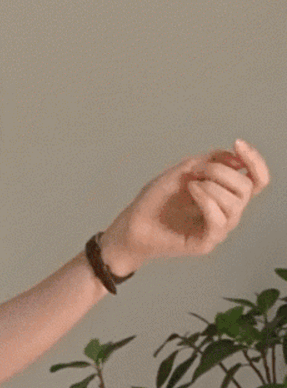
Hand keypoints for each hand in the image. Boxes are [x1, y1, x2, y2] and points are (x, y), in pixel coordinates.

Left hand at [101, 138, 269, 271]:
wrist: (131, 225)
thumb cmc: (154, 201)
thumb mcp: (182, 171)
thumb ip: (208, 161)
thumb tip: (234, 158)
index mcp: (225, 195)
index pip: (257, 180)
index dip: (255, 161)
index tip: (238, 144)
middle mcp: (226, 213)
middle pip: (247, 188)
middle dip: (223, 171)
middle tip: (197, 171)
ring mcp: (217, 230)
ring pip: (236, 203)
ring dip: (213, 186)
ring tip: (190, 184)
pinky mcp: (205, 243)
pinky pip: (220, 220)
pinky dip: (206, 200)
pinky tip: (191, 191)